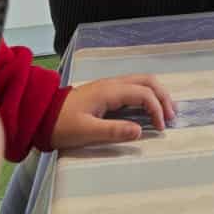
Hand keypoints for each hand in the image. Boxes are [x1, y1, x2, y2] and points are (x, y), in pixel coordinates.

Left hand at [51, 74, 176, 149]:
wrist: (41, 116)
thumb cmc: (62, 125)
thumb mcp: (86, 132)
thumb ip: (114, 131)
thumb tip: (140, 131)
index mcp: (109, 91)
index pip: (143, 93)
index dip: (156, 109)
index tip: (161, 128)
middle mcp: (112, 84)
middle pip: (147, 81)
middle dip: (163, 96)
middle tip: (172, 116)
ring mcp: (109, 86)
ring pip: (141, 82)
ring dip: (156, 94)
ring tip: (166, 111)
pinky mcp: (106, 92)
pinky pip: (133, 88)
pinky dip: (147, 96)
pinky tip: (149, 109)